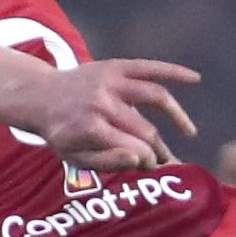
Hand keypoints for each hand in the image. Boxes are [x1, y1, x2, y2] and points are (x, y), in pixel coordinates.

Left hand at [29, 59, 197, 172]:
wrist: (40, 97)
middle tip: (169, 161)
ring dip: (177, 116)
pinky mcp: (116, 65)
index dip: (149, 163)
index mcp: (91, 129)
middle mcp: (103, 103)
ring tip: (188, 133)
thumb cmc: (62, 133)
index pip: (135, 150)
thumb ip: (106, 163)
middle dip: (160, 149)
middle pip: (146, 129)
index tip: (154, 170)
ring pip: (156, 97)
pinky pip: (150, 67)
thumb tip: (139, 160)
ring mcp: (110, 82)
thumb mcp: (74, 158)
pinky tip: (195, 79)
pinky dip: (174, 72)